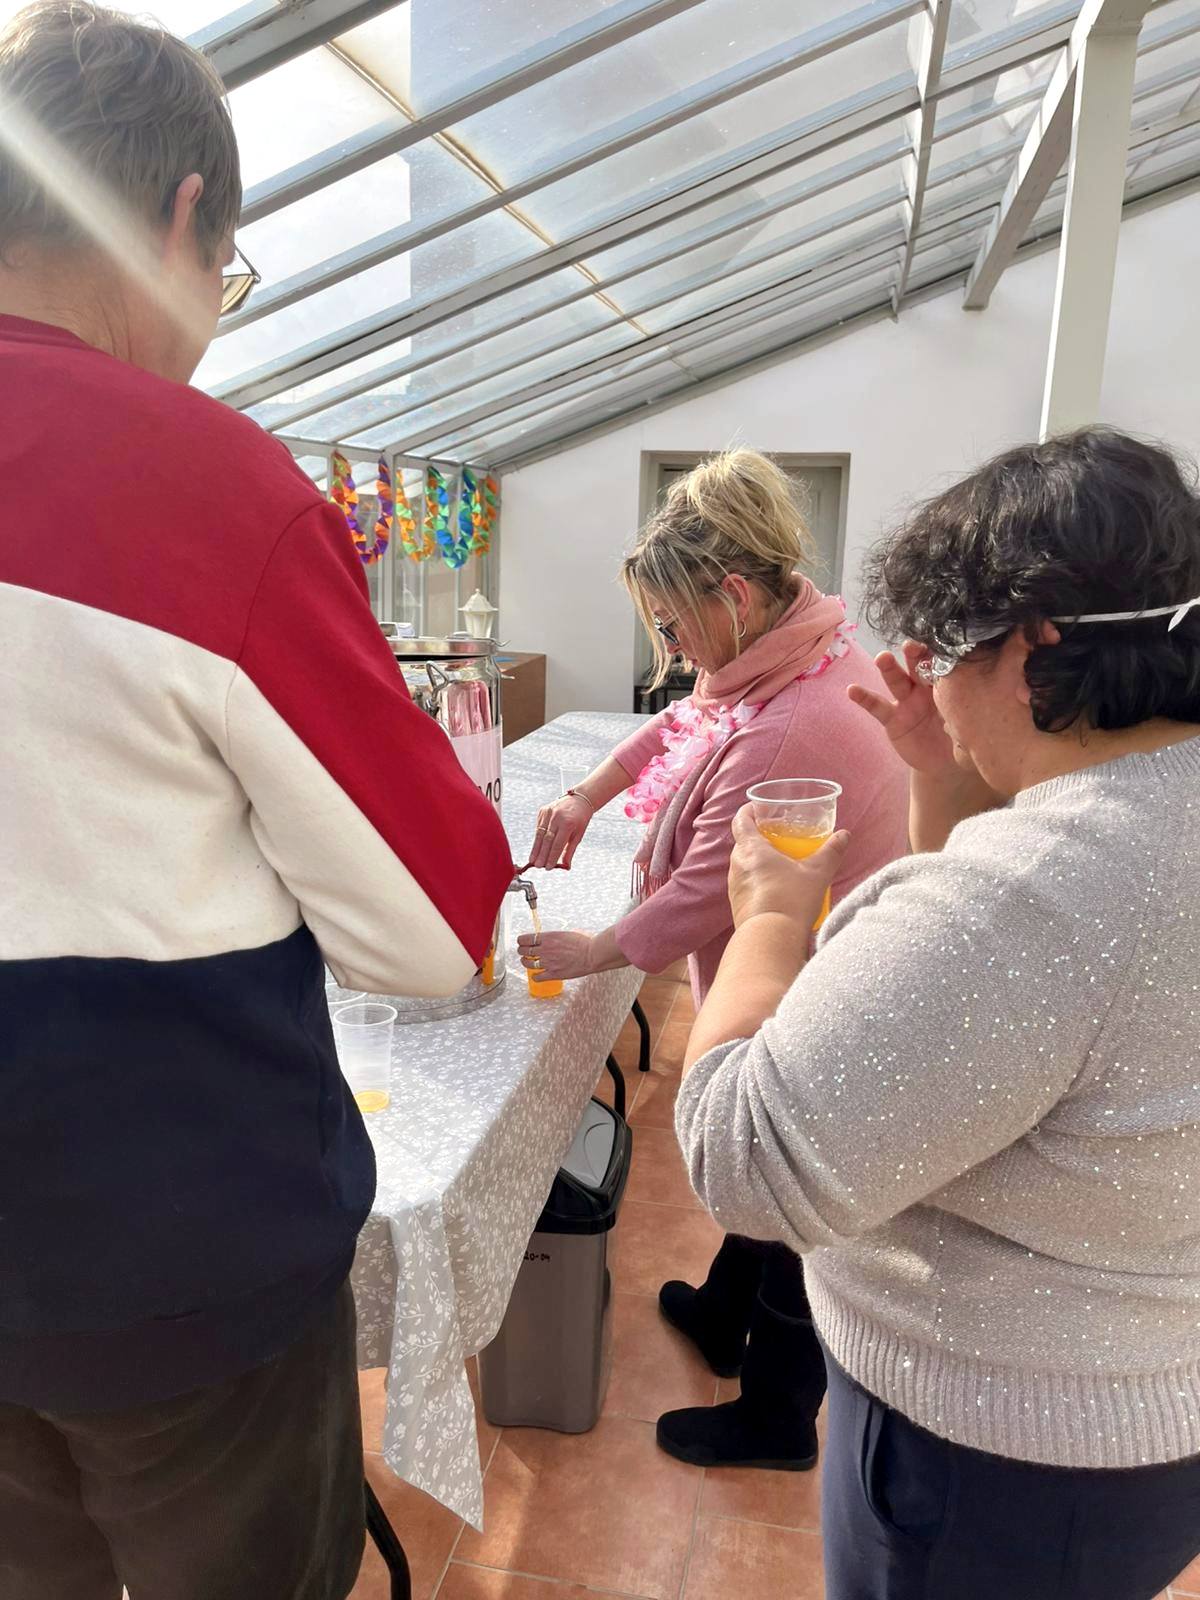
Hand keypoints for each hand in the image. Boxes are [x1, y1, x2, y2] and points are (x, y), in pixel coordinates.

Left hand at [516, 928, 595, 980]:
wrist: (592, 954)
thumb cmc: (584, 943)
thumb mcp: (566, 933)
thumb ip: (555, 936)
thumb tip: (551, 937)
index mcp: (548, 937)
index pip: (525, 939)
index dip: (521, 941)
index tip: (521, 942)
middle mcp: (545, 949)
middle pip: (524, 951)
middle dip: (521, 951)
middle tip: (523, 952)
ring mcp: (548, 962)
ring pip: (527, 963)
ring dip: (525, 963)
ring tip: (527, 962)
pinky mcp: (554, 974)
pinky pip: (537, 977)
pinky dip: (534, 976)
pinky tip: (536, 975)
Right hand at [526, 795, 592, 869]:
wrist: (579, 800)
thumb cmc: (580, 819)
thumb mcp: (579, 835)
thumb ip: (570, 851)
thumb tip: (566, 866)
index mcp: (568, 823)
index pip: (557, 844)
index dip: (551, 856)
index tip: (548, 867)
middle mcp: (557, 817)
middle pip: (546, 839)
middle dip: (541, 854)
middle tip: (538, 866)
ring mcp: (548, 812)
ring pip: (539, 833)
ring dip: (536, 848)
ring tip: (532, 860)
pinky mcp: (543, 811)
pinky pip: (538, 827)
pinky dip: (537, 838)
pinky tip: (535, 848)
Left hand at [728, 805, 850, 932]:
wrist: (771, 939)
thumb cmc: (791, 900)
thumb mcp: (817, 873)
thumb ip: (831, 852)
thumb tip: (844, 835)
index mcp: (751, 849)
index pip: (741, 820)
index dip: (749, 811)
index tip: (760, 808)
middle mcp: (737, 865)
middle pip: (743, 843)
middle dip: (759, 836)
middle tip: (778, 835)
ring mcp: (734, 887)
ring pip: (745, 865)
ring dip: (759, 860)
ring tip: (780, 861)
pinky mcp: (737, 905)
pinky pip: (746, 885)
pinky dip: (758, 880)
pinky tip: (777, 888)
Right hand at [847, 644, 958, 774]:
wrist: (945, 762)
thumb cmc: (960, 735)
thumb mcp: (968, 719)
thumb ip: (971, 705)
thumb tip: (995, 694)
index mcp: (945, 683)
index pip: (940, 663)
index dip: (938, 653)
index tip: (940, 643)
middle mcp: (923, 688)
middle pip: (916, 666)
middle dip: (913, 654)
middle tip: (910, 645)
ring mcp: (905, 702)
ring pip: (896, 681)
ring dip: (888, 668)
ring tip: (881, 658)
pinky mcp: (891, 719)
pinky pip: (877, 707)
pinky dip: (864, 698)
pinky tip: (852, 690)